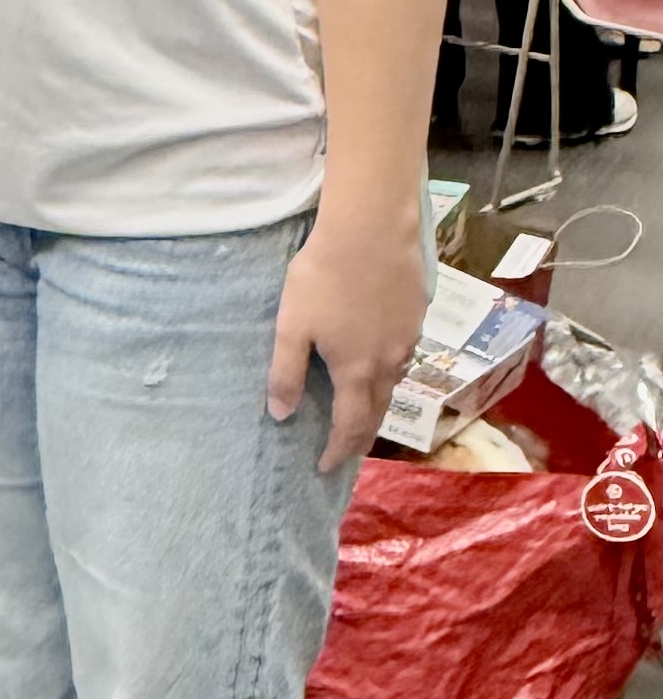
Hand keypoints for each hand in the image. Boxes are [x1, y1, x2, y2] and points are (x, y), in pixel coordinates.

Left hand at [268, 212, 426, 472]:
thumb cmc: (323, 277)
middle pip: (378, 411)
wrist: (372, 231)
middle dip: (361, 437)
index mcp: (354, 370)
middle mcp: (388, 363)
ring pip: (394, 384)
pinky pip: (405, 357)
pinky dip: (391, 374)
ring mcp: (408, 339)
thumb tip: (281, 415)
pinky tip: (383, 363)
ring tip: (363, 413)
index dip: (337, 449)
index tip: (325, 466)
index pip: (349, 424)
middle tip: (347, 452)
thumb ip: (285, 372)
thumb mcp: (291, 325)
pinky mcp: (417, 315)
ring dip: (378, 405)